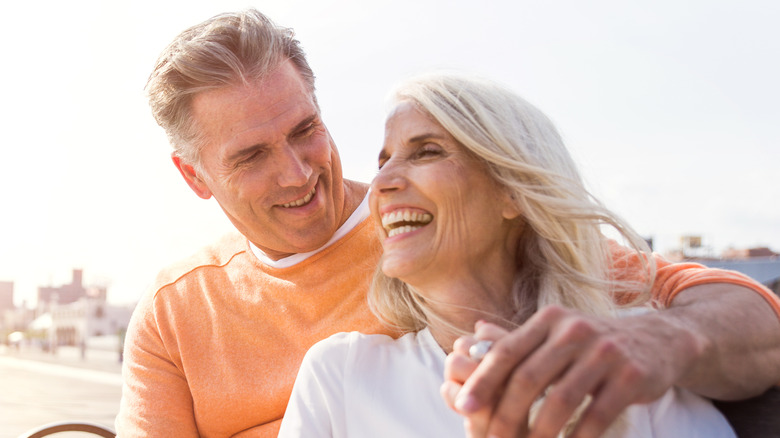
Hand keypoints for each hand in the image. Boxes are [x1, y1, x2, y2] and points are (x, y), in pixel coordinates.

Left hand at [441, 305, 702, 437]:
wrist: (658, 341)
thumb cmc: (592, 343)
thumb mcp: (556, 332)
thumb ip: (516, 340)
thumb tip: (470, 339)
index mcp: (549, 319)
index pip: (507, 351)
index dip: (482, 381)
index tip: (464, 408)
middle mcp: (574, 330)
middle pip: (528, 378)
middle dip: (506, 415)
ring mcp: (605, 352)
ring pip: (560, 400)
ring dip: (539, 434)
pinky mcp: (630, 376)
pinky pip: (595, 416)